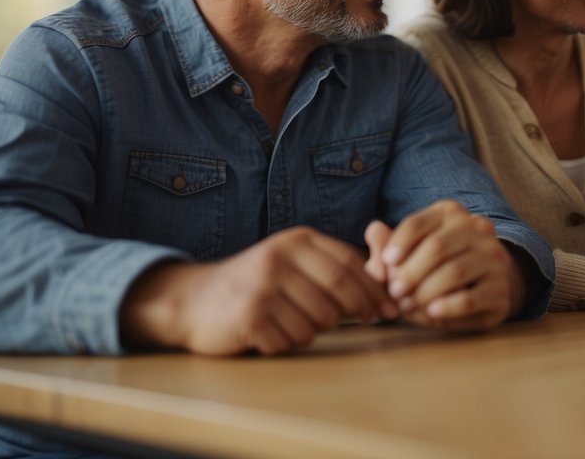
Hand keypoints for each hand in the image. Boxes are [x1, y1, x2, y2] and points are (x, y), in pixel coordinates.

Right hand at [120, 227, 395, 355]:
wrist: (194, 300)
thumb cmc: (256, 283)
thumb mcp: (292, 260)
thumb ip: (332, 266)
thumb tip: (386, 283)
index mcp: (295, 240)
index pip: (349, 264)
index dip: (374, 288)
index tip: (390, 307)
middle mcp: (279, 258)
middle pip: (339, 292)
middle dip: (360, 310)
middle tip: (370, 322)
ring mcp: (262, 287)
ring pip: (318, 321)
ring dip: (317, 330)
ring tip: (298, 323)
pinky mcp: (249, 317)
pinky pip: (291, 340)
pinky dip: (290, 343)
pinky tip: (273, 334)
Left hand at [368, 200, 520, 330]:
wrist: (480, 288)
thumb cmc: (433, 268)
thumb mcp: (408, 255)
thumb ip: (386, 245)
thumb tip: (374, 230)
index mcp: (450, 213)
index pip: (418, 223)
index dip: (398, 244)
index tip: (385, 265)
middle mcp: (477, 228)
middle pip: (437, 246)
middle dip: (410, 272)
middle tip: (394, 292)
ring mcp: (494, 257)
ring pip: (455, 271)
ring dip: (425, 292)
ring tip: (407, 306)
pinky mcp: (501, 289)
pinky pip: (471, 297)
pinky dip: (447, 307)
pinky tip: (431, 313)